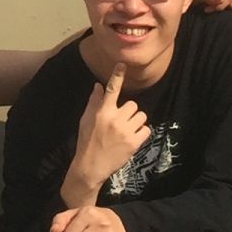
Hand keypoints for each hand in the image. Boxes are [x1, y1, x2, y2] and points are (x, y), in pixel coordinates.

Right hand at [67, 72, 151, 199]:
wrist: (90, 167)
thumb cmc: (86, 142)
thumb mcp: (85, 120)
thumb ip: (93, 102)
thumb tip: (98, 86)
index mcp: (102, 112)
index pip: (112, 90)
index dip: (117, 76)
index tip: (122, 64)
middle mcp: (114, 119)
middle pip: (133, 104)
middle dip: (129, 112)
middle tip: (121, 123)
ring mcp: (125, 131)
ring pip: (141, 116)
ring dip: (136, 122)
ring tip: (126, 131)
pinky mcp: (134, 143)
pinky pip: (146, 129)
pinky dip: (142, 133)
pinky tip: (132, 139)